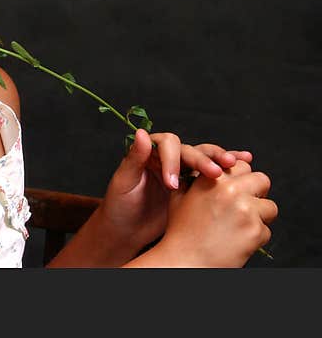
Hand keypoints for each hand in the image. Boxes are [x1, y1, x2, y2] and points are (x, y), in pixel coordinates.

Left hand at [98, 129, 251, 252]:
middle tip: (215, 173)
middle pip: (190, 150)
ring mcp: (182, 171)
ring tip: (236, 163)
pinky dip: (228, 167)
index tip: (172, 183)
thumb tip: (140, 132)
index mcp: (149, 153)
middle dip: (203, 159)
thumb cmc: (119, 206)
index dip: (173, 159)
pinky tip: (244, 163)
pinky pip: (212, 173)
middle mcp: (167, 158)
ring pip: (204, 158)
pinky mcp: (194, 186)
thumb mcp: (123, 182)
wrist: (127, 230)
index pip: (167, 144)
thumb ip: (133, 159)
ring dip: (220, 159)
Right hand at [157, 158, 277, 266]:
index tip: (239, 187)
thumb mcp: (180, 197)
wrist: (186, 260)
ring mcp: (246, 210)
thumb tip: (209, 171)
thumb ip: (195, 181)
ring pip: (270, 207)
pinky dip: (256, 236)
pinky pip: (267, 229)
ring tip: (241, 226)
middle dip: (257, 192)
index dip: (241, 177)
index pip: (240, 164)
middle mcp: (231, 190)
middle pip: (262, 179)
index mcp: (212, 179)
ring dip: (261, 216)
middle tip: (246, 205)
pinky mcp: (256, 231)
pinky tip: (238, 240)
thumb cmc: (181, 232)